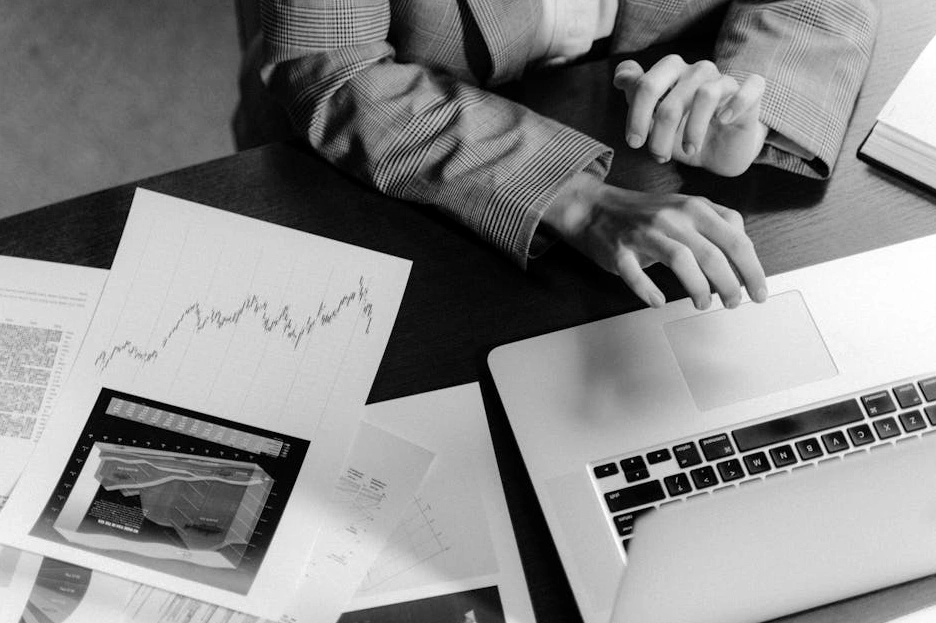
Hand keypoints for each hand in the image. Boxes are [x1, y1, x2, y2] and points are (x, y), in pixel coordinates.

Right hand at [541, 173, 766, 308]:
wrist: (594, 208)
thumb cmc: (643, 214)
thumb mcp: (686, 208)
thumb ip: (717, 224)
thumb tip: (744, 255)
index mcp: (695, 208)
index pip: (736, 239)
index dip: (752, 269)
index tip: (758, 290)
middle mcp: (673, 218)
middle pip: (713, 254)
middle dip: (731, 285)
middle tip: (734, 302)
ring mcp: (645, 233)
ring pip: (682, 260)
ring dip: (699, 288)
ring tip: (703, 303)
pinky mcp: (620, 250)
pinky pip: (636, 273)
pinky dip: (649, 291)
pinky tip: (657, 301)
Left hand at [613, 55, 768, 176]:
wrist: (719, 152)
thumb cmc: (683, 132)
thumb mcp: (655, 121)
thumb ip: (636, 96)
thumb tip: (620, 76)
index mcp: (670, 72)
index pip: (646, 84)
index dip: (636, 115)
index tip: (634, 143)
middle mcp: (696, 71)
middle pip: (671, 94)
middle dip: (660, 129)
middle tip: (657, 154)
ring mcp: (724, 80)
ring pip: (705, 94)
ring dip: (693, 128)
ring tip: (688, 151)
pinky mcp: (751, 94)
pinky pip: (750, 88)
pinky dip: (736, 104)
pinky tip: (723, 121)